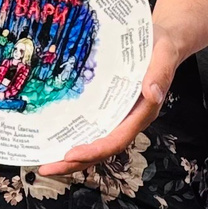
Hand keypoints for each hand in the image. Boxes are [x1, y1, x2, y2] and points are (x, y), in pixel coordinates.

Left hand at [39, 54, 173, 178]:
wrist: (159, 40)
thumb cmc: (160, 47)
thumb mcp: (164, 54)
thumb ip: (161, 73)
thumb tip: (152, 93)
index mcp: (143, 112)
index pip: (118, 139)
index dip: (95, 150)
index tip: (72, 155)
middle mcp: (128, 119)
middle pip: (101, 149)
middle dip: (75, 162)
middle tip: (47, 168)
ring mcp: (116, 115)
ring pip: (93, 141)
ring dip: (69, 156)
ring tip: (43, 161)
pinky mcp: (106, 107)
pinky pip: (89, 126)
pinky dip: (71, 135)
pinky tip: (50, 137)